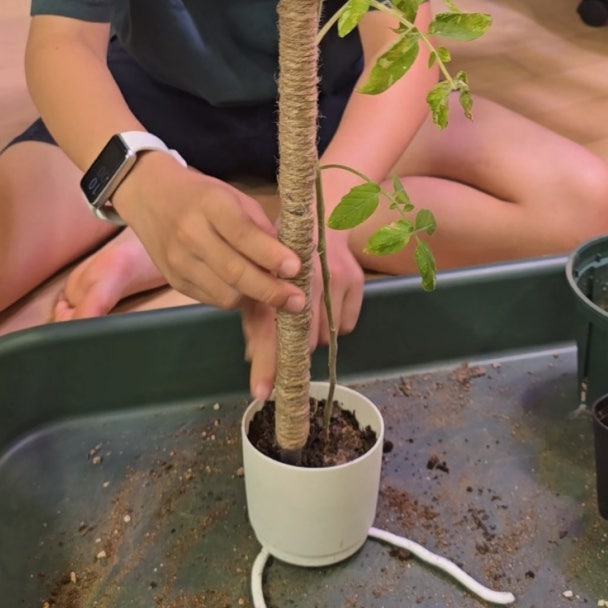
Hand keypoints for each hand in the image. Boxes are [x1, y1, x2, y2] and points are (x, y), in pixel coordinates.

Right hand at [111, 151, 304, 312]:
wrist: (149, 196)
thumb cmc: (201, 194)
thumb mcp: (233, 196)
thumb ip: (259, 225)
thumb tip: (287, 258)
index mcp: (210, 205)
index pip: (243, 235)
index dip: (271, 255)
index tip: (296, 268)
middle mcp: (190, 235)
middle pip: (235, 273)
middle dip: (271, 291)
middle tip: (297, 300)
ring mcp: (179, 262)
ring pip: (226, 295)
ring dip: (254, 297)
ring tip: (273, 292)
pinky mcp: (174, 282)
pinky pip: (213, 300)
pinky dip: (235, 299)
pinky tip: (247, 290)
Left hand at [241, 228, 364, 399]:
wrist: (321, 215)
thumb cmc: (285, 250)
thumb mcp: (263, 276)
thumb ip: (256, 316)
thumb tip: (251, 357)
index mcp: (276, 276)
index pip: (271, 328)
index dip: (267, 362)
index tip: (263, 391)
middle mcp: (307, 277)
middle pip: (304, 340)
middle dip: (294, 348)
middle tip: (290, 349)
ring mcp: (335, 279)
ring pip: (327, 336)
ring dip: (316, 333)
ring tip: (310, 313)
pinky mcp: (356, 281)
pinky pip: (347, 325)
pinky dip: (336, 323)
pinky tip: (328, 304)